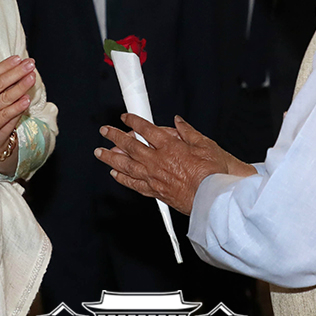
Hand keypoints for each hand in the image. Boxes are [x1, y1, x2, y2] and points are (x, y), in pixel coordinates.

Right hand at [0, 56, 35, 161]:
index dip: (6, 65)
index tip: (18, 58)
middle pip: (2, 82)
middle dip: (18, 71)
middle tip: (31, 63)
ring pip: (6, 97)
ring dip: (21, 86)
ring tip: (32, 77)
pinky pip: (6, 114)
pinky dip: (17, 107)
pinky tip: (27, 100)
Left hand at [95, 114, 255, 214]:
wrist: (215, 198)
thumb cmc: (215, 172)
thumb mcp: (206, 144)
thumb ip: (188, 132)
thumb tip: (178, 122)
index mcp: (170, 146)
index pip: (145, 129)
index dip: (133, 121)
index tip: (125, 117)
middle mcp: (158, 161)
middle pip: (130, 146)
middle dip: (115, 136)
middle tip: (104, 131)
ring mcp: (154, 178)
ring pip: (126, 166)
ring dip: (111, 158)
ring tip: (100, 152)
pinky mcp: (156, 192)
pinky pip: (133, 184)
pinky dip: (122, 178)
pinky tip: (114, 174)